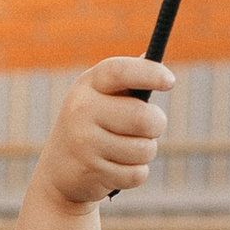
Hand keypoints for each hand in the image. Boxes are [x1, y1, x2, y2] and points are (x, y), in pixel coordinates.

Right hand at [34, 58, 172, 210]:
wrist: (58, 171)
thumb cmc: (93, 125)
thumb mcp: (101, 97)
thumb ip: (127, 80)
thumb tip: (151, 55)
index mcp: (87, 85)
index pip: (119, 72)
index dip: (148, 73)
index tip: (170, 81)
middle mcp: (81, 111)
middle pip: (142, 117)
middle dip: (157, 124)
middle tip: (153, 126)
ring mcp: (84, 143)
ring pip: (143, 149)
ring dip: (146, 152)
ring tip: (130, 149)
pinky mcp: (91, 172)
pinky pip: (136, 174)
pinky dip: (136, 173)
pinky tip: (120, 168)